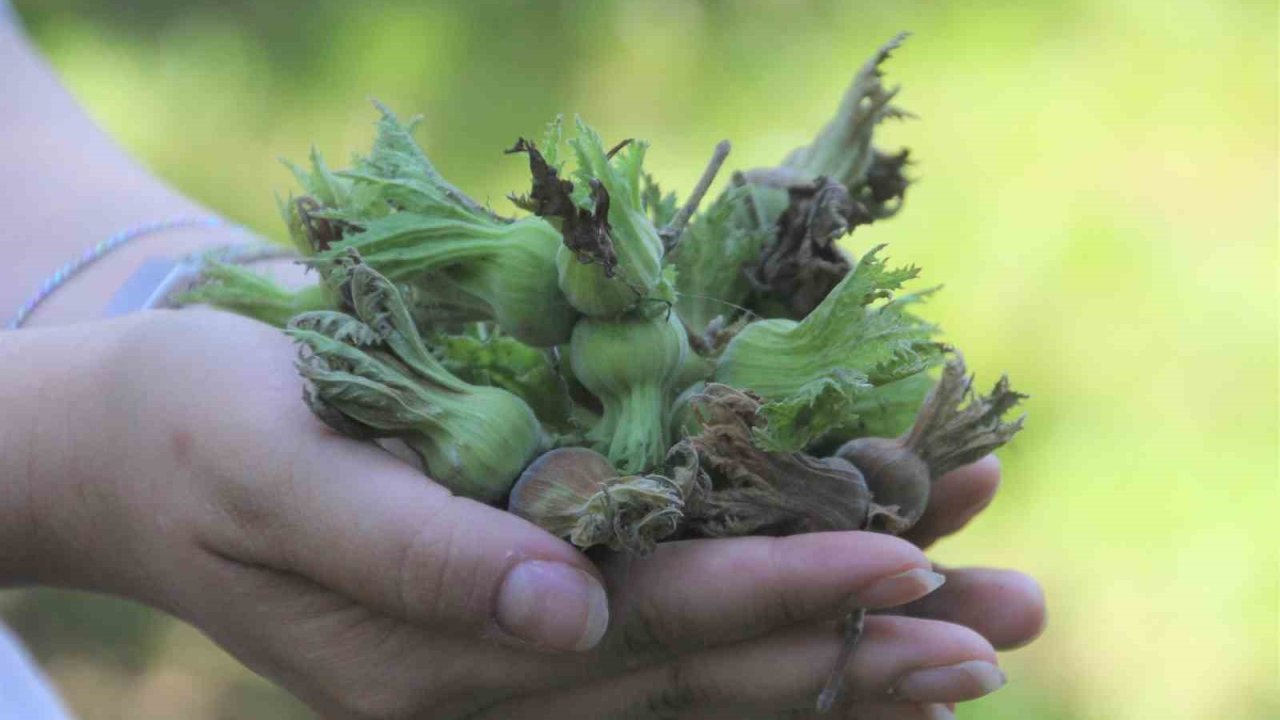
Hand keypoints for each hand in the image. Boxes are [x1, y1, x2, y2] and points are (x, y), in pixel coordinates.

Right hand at [20, 310, 1042, 718]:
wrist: (139, 446)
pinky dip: (777, 617)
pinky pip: (674, 632)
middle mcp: (502, 677)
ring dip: (851, 641)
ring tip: (986, 612)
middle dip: (864, 639)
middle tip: (1013, 614)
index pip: (651, 631)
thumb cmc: (195, 433)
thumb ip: (414, 558)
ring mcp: (520, 658)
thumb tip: (562, 620)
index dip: (783, 600)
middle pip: (713, 666)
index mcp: (442, 660)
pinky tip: (864, 597)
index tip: (912, 563)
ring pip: (714, 662)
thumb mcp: (277, 478)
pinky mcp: (527, 614)